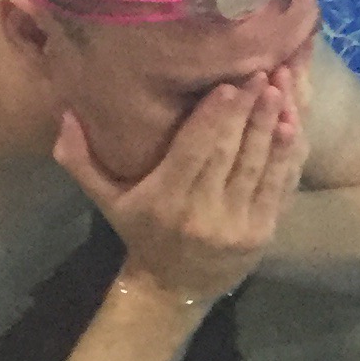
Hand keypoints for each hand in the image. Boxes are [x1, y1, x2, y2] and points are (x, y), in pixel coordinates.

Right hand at [53, 75, 304, 304]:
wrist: (174, 288)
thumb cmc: (141, 232)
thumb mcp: (107, 200)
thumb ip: (81, 159)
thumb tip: (64, 114)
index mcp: (166, 200)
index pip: (193, 153)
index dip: (213, 119)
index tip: (228, 85)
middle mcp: (203, 212)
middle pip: (231, 154)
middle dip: (249, 111)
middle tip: (262, 72)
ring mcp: (238, 224)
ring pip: (260, 166)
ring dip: (273, 125)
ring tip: (281, 87)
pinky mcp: (263, 231)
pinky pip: (280, 186)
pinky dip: (289, 154)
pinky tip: (295, 124)